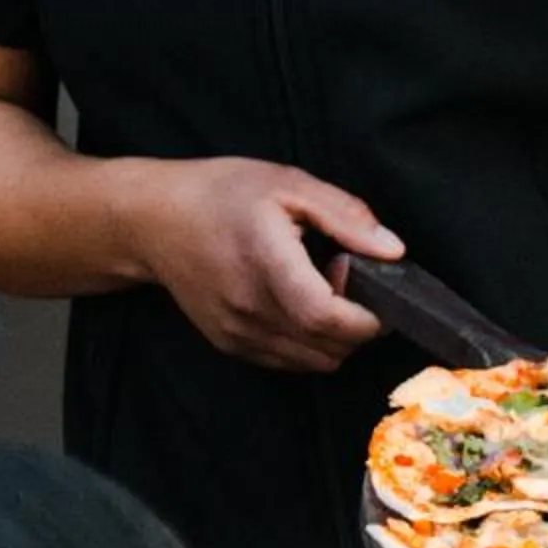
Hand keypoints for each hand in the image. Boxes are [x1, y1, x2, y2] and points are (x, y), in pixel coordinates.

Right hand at [132, 158, 402, 370]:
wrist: (154, 221)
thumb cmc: (221, 194)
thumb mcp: (288, 184)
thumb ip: (346, 216)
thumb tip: (393, 250)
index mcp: (268, 265)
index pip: (329, 319)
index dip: (368, 317)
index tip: (378, 291)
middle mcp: (250, 310)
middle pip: (330, 348)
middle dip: (359, 324)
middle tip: (348, 278)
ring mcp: (238, 333)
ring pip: (313, 362)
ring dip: (335, 337)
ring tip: (321, 290)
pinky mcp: (231, 344)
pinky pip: (289, 361)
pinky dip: (309, 343)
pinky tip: (298, 304)